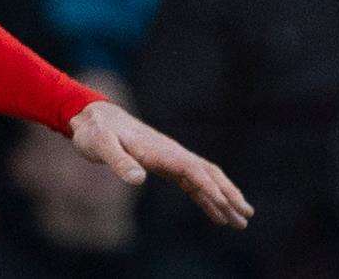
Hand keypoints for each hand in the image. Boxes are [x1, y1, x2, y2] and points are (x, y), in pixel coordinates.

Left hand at [70, 101, 252, 229]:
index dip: (209, 187)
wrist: (91, 117)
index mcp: (159, 149)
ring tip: (241, 221)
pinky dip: (206, 197)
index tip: (226, 206)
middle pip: (207, 173)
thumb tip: (139, 180)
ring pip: (204, 178)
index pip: (191, 169)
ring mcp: (169, 157)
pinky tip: (216, 213)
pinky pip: (191, 182)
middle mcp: (170, 152)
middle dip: (228, 193)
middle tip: (247, 215)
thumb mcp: (101, 145)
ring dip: (223, 198)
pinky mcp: (163, 163)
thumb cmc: (95, 131)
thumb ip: (119, 161)